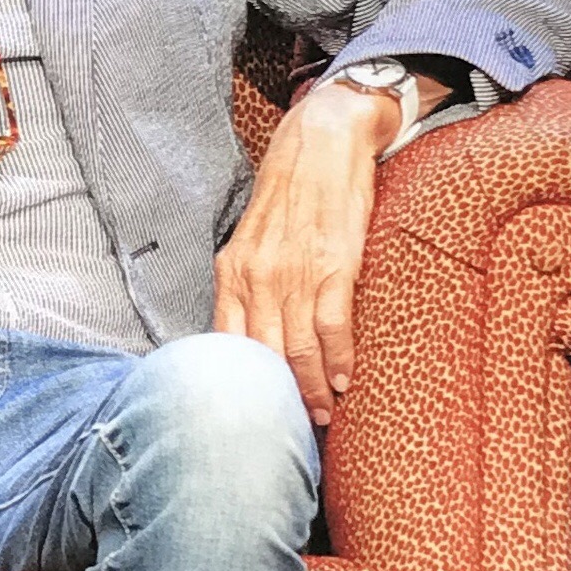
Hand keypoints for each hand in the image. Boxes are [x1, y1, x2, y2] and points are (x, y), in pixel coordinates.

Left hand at [213, 73, 436, 427]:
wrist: (323, 141)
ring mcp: (295, 273)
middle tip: (292, 428)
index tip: (252, 413)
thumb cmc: (290, 193)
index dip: (241, 387)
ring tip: (322, 413)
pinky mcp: (334, 266)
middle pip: (263, 358)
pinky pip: (332, 328)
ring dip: (311, 389)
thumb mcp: (250, 239)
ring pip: (298, 350)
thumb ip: (245, 284)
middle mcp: (257, 277)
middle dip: (278, 399)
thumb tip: (246, 334)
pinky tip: (343, 380)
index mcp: (232, 272)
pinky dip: (338, 360)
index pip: (228, 345)